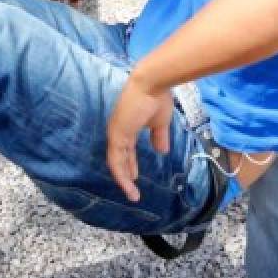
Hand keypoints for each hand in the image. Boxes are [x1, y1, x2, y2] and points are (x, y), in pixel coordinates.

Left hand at [106, 72, 173, 202]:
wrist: (153, 83)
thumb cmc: (157, 98)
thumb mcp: (160, 123)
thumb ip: (159, 136)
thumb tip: (161, 151)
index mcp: (127, 126)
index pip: (126, 150)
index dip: (130, 164)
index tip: (135, 176)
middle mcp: (118, 130)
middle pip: (119, 158)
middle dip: (125, 174)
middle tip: (132, 190)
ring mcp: (116, 133)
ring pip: (116, 162)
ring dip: (123, 179)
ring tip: (132, 194)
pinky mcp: (116, 135)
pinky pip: (116, 160)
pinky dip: (120, 173)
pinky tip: (127, 184)